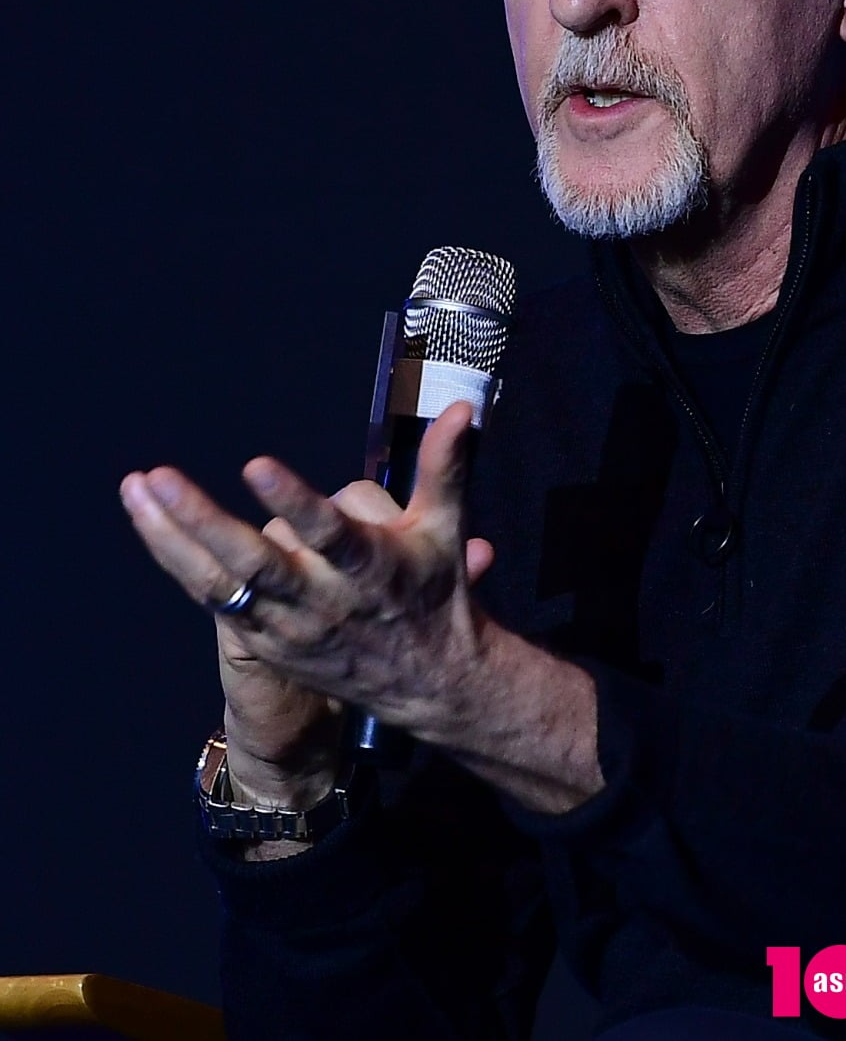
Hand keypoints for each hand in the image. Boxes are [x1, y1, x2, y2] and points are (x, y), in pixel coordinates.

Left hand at [121, 402, 494, 804]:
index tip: (256, 465)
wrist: (429, 685)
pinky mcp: (264, 641)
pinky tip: (149, 521)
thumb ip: (445, 465)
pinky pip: (211, 597)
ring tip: (136, 489)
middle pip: (253, 562)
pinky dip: (178, 560)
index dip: (291, 501)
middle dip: (202, 521)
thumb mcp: (447, 529)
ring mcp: (287, 626)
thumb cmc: (436, 592)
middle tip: (161, 478)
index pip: (326, 532)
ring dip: (171, 537)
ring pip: (217, 583)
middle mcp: (323, 601)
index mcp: (371, 567)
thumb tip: (462, 406)